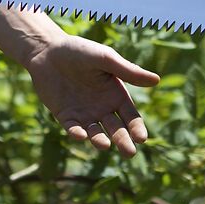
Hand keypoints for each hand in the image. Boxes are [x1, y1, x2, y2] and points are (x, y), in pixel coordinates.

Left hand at [23, 35, 159, 157]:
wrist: (48, 50)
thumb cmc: (80, 51)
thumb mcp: (105, 58)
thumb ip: (128, 71)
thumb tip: (156, 80)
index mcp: (116, 95)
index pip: (131, 117)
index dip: (137, 128)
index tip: (141, 138)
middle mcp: (103, 108)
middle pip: (116, 130)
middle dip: (123, 141)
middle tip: (129, 153)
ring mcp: (84, 114)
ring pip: (96, 133)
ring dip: (100, 141)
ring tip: (105, 145)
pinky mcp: (65, 116)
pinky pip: (73, 128)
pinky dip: (76, 133)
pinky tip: (80, 134)